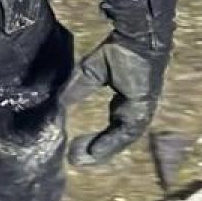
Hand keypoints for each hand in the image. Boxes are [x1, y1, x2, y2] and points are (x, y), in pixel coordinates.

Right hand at [62, 38, 168, 165]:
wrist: (135, 39)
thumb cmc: (119, 51)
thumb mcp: (90, 73)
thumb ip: (77, 89)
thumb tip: (59, 103)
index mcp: (127, 103)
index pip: (112, 128)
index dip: (96, 140)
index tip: (75, 150)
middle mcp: (135, 111)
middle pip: (117, 139)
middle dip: (97, 152)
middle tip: (75, 161)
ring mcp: (142, 111)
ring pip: (121, 139)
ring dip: (102, 152)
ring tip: (81, 160)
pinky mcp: (143, 108)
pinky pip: (126, 131)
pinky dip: (110, 143)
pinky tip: (96, 151)